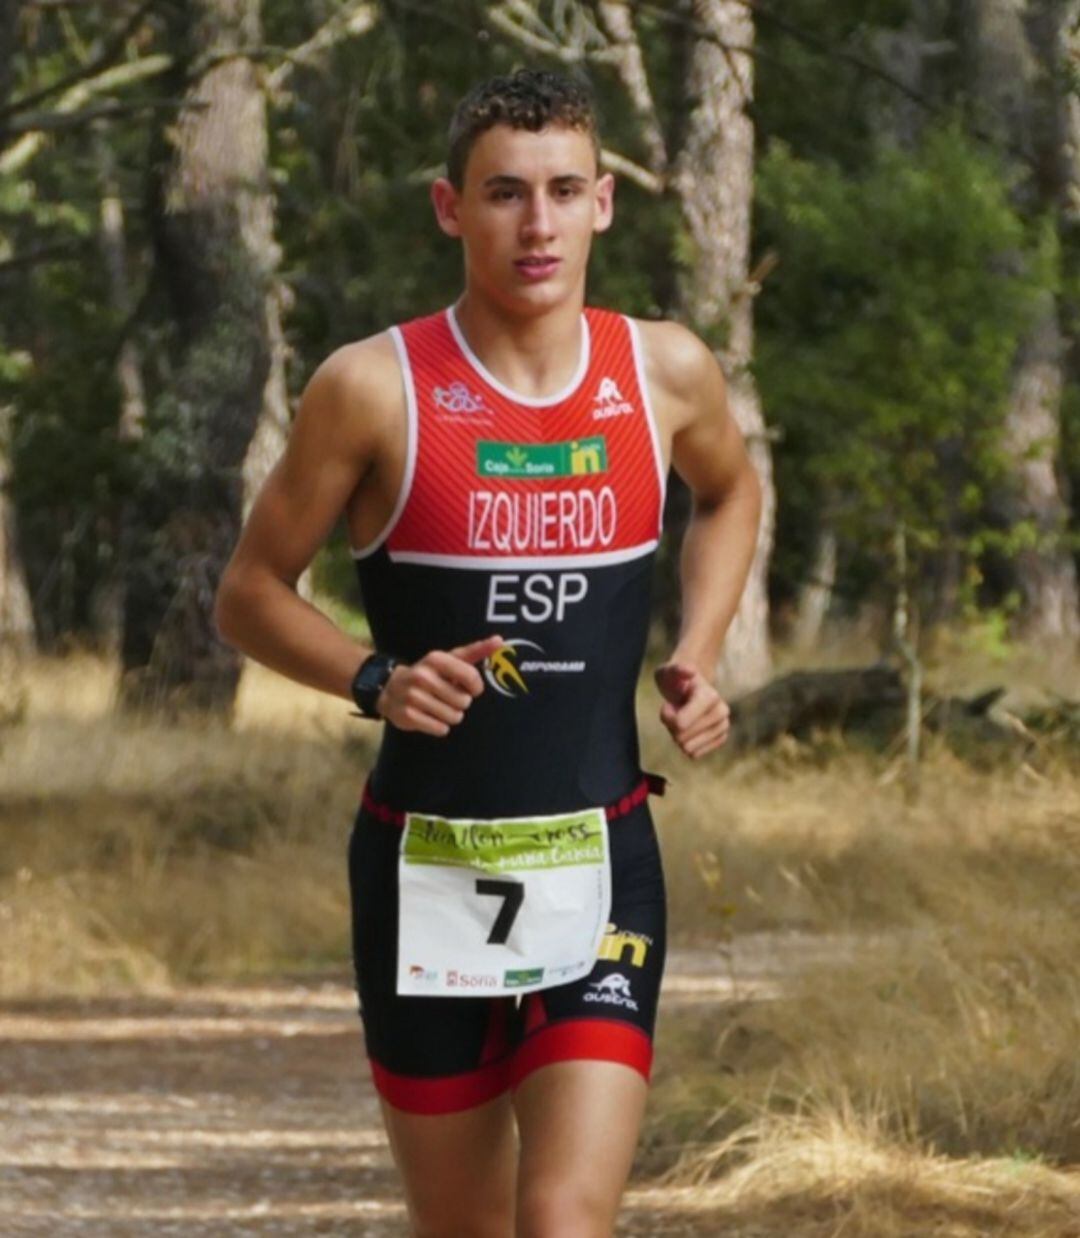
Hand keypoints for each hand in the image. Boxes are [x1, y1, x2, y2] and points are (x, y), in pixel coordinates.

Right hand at [377, 635, 502, 736]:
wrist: (390, 689)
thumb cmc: (430, 674)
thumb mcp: (450, 659)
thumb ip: (476, 650)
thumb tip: (499, 640)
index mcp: (436, 659)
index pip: (472, 677)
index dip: (475, 687)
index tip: (469, 687)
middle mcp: (423, 676)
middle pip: (464, 702)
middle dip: (460, 703)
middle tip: (447, 697)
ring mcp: (414, 696)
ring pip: (454, 717)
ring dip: (451, 716)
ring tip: (438, 707)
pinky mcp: (408, 715)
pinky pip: (441, 729)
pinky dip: (439, 727)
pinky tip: (429, 717)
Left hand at [654, 660, 730, 758]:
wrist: (689, 686)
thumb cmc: (675, 680)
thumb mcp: (668, 671)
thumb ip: (676, 669)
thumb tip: (690, 671)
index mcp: (710, 696)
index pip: (680, 724)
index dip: (667, 717)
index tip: (669, 704)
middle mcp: (722, 711)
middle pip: (682, 738)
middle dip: (672, 726)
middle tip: (676, 710)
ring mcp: (723, 726)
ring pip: (688, 748)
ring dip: (679, 735)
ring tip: (683, 717)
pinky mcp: (721, 738)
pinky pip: (695, 754)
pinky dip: (687, 743)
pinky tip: (690, 728)